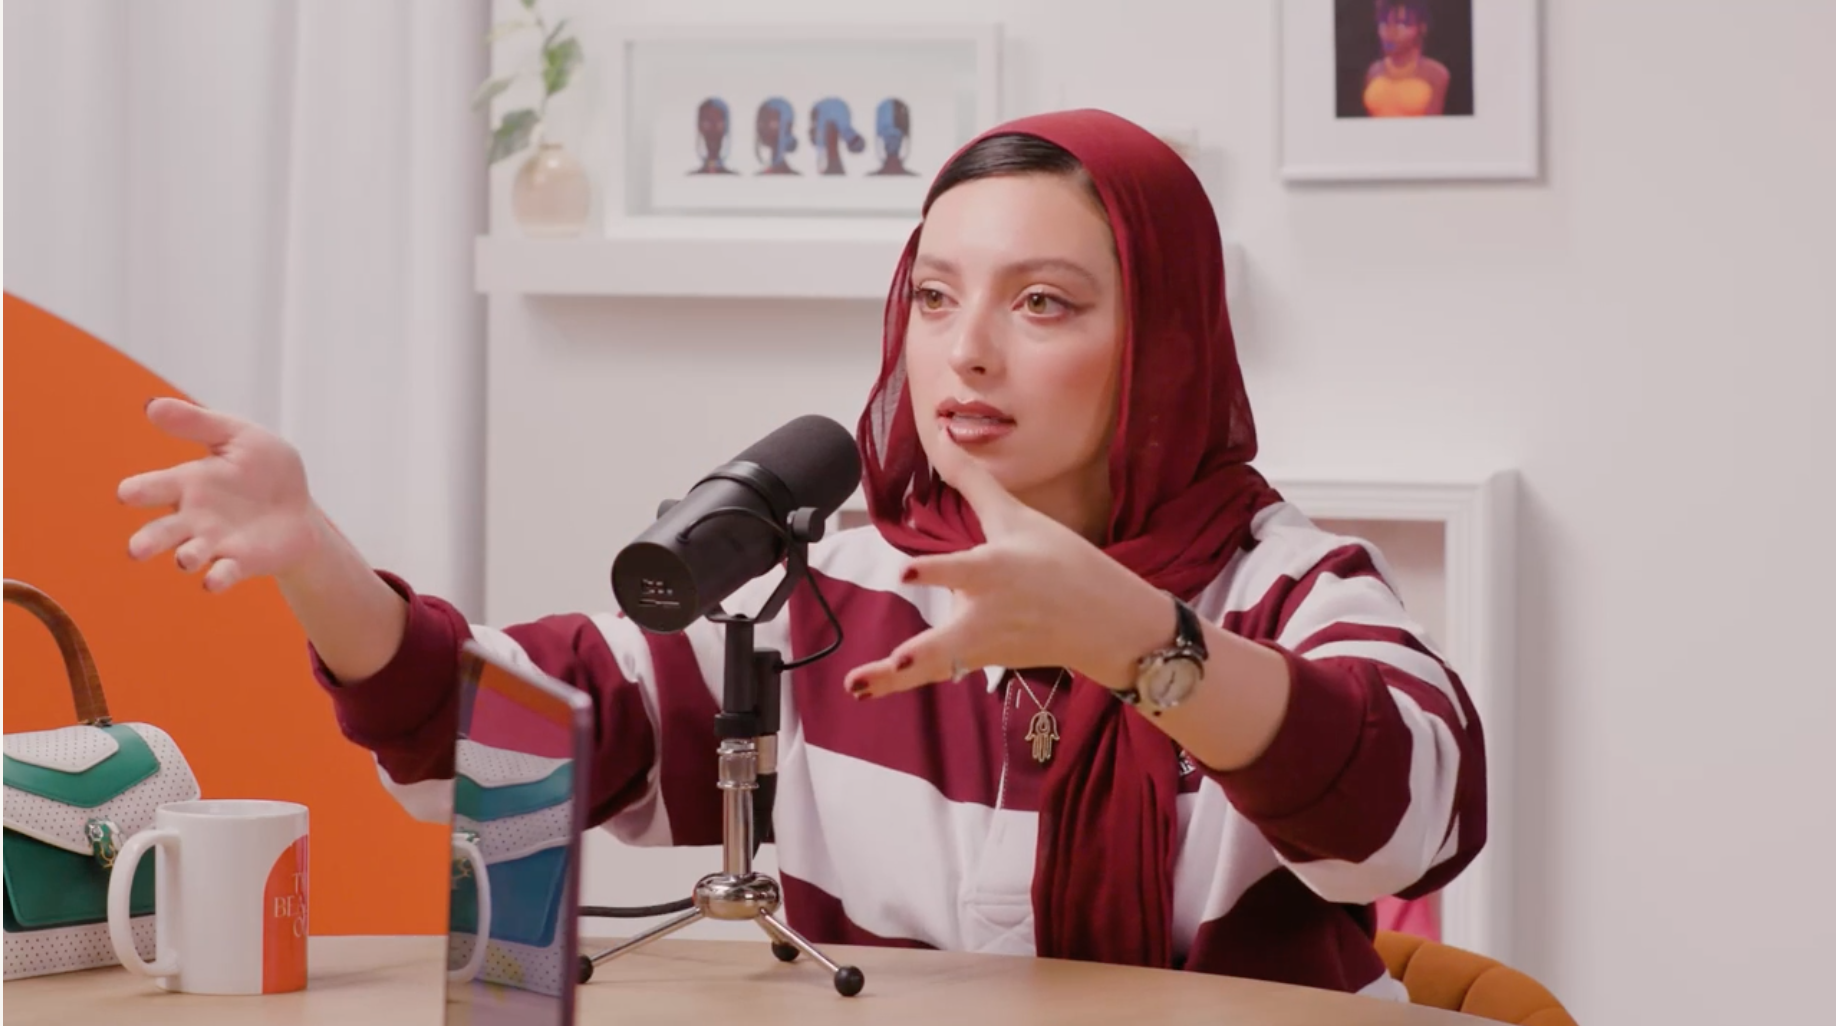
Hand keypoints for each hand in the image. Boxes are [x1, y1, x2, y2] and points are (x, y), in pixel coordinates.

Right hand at [118, 398, 323, 591]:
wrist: (299, 506)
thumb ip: (198, 423)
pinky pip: (223, 573)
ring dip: (186, 558)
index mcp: (189, 483)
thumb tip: (151, 405)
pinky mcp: (240, 563)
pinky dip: (217, 578)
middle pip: (161, 531)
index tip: (127, 493)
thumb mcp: (238, 436)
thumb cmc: (263, 468)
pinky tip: (212, 582)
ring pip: (189, 555)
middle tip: (136, 550)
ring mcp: (215, 543)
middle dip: (149, 540)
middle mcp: (194, 517)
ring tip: (185, 559)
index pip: (155, 487)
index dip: (140, 490)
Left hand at [842, 457, 1168, 697]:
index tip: (906, 573)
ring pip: (935, 664)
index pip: (963, 571)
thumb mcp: (1018, 517)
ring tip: (856, 687)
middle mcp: (988, 613)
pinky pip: (940, 669)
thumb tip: (943, 434)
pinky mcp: (982, 661)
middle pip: (948, 641)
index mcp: (996, 571)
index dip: (935, 572)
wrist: (1105, 623)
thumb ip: (973, 481)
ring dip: (895, 681)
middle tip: (894, 662)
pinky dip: (907, 681)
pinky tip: (867, 688)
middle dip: (919, 655)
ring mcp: (984, 644)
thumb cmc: (1062, 562)